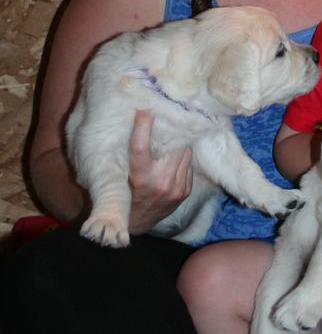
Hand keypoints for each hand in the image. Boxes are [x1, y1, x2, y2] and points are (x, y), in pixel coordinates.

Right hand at [127, 110, 192, 233]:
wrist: (136, 223)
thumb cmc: (126, 191)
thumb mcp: (121, 173)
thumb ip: (130, 152)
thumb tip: (138, 119)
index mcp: (138, 176)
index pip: (140, 147)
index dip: (143, 126)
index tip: (145, 110)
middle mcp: (159, 182)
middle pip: (173, 146)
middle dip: (172, 134)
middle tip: (169, 123)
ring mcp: (175, 188)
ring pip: (185, 153)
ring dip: (179, 146)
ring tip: (172, 142)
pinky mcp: (184, 192)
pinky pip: (188, 166)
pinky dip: (183, 160)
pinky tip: (174, 160)